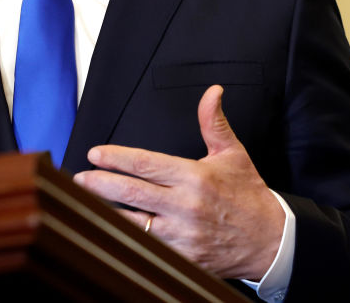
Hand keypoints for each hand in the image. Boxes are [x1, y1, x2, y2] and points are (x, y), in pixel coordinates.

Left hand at [73, 85, 284, 280]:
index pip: (145, 163)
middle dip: (100, 183)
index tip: (95, 153)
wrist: (270, 240)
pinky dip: (128, 237)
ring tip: (85, 201)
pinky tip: (110, 228)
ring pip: (134, 222)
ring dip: (107, 211)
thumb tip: (212, 92)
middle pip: (131, 192)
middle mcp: (185, 206)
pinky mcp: (183, 257)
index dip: (116, 157)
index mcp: (194, 177)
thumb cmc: (248, 194)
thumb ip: (213, 123)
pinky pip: (147, 247)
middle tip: (79, 177)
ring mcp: (183, 235)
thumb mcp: (232, 153)